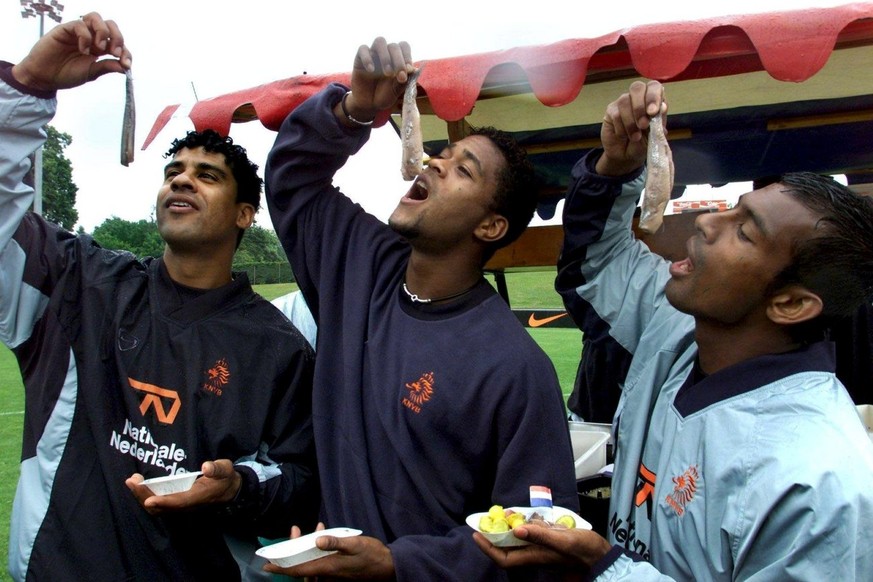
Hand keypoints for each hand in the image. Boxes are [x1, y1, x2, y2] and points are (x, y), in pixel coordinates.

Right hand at [11, 12, 130, 92]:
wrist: (45, 77)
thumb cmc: (66, 74)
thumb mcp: (91, 73)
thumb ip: (106, 67)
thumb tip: (125, 67)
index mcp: (100, 48)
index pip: (119, 43)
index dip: (126, 52)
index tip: (126, 64)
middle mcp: (91, 37)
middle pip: (111, 25)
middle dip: (118, 38)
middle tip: (113, 53)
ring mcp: (78, 32)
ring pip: (96, 18)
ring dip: (103, 32)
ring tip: (100, 48)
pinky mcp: (65, 29)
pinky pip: (79, 24)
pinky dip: (85, 37)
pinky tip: (83, 50)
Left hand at [125, 460, 241, 514]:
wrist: (228, 490)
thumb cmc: (224, 477)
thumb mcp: (225, 469)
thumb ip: (217, 469)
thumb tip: (206, 467)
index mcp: (198, 496)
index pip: (179, 502)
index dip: (164, 502)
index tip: (148, 500)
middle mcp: (187, 505)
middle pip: (162, 507)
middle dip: (144, 496)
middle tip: (132, 481)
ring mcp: (180, 506)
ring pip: (157, 508)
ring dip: (142, 496)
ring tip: (132, 481)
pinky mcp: (176, 503)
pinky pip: (158, 504)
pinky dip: (146, 496)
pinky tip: (139, 485)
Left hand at [263, 532, 394, 580]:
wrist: (388, 567)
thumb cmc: (372, 556)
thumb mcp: (355, 545)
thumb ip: (336, 542)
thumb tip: (317, 538)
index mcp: (328, 568)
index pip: (298, 570)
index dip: (281, 567)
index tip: (267, 565)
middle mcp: (327, 574)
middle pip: (302, 566)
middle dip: (293, 550)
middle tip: (294, 532)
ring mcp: (332, 574)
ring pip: (311, 563)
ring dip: (305, 548)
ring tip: (309, 530)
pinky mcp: (337, 571)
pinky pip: (320, 562)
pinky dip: (317, 549)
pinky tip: (324, 534)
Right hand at [339, 37, 413, 124]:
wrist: (368, 105)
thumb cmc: (384, 95)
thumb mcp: (396, 91)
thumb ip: (404, 81)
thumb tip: (413, 69)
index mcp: (397, 59)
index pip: (404, 47)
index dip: (407, 56)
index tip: (409, 70)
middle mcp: (386, 54)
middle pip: (394, 46)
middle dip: (399, 61)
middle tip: (400, 76)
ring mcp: (373, 54)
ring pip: (380, 41)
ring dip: (385, 56)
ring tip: (387, 73)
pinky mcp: (359, 58)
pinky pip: (363, 49)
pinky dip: (368, 58)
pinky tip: (371, 70)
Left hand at [473, 524, 611, 571]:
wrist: (601, 553)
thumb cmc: (584, 549)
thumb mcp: (563, 540)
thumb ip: (541, 535)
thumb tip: (516, 530)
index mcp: (535, 556)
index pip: (504, 558)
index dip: (488, 548)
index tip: (477, 534)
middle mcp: (535, 553)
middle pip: (507, 548)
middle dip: (494, 536)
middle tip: (485, 520)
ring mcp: (541, 547)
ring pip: (518, 540)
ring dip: (507, 528)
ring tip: (501, 514)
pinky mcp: (549, 540)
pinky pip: (530, 533)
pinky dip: (523, 524)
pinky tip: (522, 515)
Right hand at [596, 80, 665, 176]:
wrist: (626, 156)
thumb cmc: (643, 143)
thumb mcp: (655, 135)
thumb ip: (659, 121)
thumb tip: (662, 107)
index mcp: (652, 100)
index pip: (654, 86)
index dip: (653, 96)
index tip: (653, 112)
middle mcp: (638, 97)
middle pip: (637, 87)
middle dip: (640, 107)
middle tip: (643, 125)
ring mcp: (623, 103)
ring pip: (624, 101)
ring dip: (631, 122)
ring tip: (635, 137)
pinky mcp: (611, 111)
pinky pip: (616, 114)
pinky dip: (622, 128)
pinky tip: (624, 136)